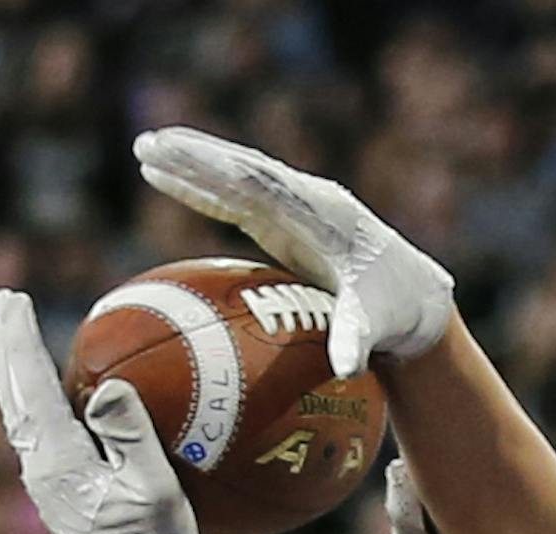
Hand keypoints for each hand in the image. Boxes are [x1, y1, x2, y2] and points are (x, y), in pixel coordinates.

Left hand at [0, 289, 213, 533]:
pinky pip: (36, 434)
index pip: (29, 387)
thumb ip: (129, 433)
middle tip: (3, 303)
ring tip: (16, 336)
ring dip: (15, 371)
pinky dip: (33, 400)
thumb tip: (105, 388)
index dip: (19, 340)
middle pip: (12, 396)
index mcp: (58, 462)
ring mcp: (45, 488)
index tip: (12, 301)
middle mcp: (40, 472)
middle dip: (6, 346)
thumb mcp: (154, 487)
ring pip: (18, 415)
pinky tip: (47, 392)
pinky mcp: (58, 498)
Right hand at [133, 129, 453, 379]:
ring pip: (236, 176)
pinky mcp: (283, 219)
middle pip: (242, 169)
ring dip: (192, 163)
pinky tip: (166, 179)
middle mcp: (305, 199)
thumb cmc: (392, 311)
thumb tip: (347, 368)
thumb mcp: (375, 327)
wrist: (412, 294)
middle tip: (147, 143)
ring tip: (144, 149)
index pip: (263, 186)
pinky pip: (236, 198)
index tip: (183, 159)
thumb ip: (356, 341)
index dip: (220, 173)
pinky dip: (202, 188)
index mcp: (323, 214)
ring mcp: (292, 206)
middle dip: (196, 155)